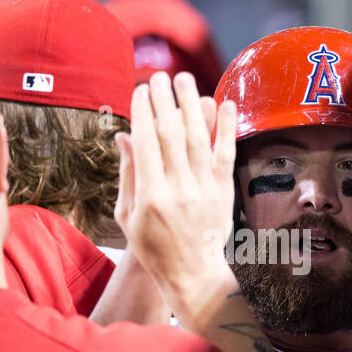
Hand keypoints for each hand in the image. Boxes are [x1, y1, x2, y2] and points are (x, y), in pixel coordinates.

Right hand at [114, 71, 235, 318]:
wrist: (191, 274)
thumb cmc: (153, 246)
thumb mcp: (127, 215)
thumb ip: (128, 174)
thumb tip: (125, 135)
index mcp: (149, 196)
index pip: (145, 143)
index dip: (142, 112)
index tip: (140, 90)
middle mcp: (177, 190)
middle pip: (170, 134)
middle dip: (164, 100)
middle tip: (159, 76)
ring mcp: (203, 190)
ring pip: (197, 138)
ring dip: (191, 104)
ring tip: (184, 80)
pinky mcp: (223, 192)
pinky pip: (225, 155)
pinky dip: (226, 128)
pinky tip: (225, 103)